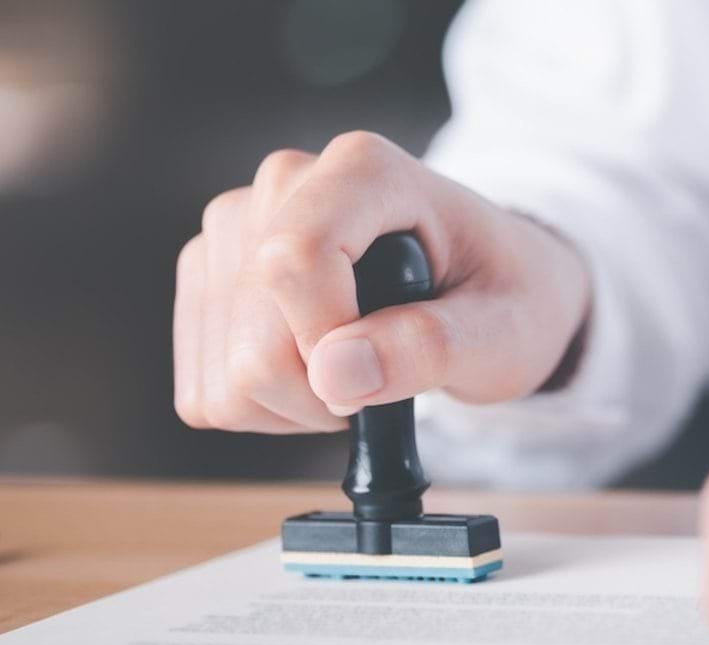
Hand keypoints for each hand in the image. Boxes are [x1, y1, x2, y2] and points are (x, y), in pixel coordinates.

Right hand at [173, 131, 589, 432]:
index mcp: (363, 172)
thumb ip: (430, 348)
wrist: (489, 290)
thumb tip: (334, 374)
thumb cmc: (505, 298)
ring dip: (292, 405)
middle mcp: (283, 184)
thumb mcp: (503, 331)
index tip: (376, 379)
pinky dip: (262, 408)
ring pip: (222, 369)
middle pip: (251, 331)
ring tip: (357, 372)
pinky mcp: (207, 278)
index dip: (325, 342)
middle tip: (385, 379)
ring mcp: (233, 230)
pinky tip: (315, 377)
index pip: (293, 260)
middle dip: (319, 391)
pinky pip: (203, 387)